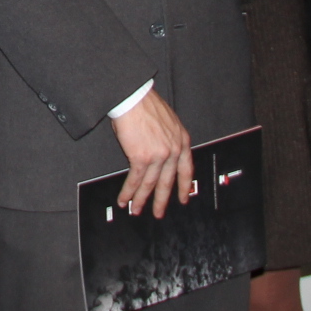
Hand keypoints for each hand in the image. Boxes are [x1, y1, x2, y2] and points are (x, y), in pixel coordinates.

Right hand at [110, 90, 194, 219]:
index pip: (186, 169)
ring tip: (137, 210)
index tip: (183, 198)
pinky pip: (135, 180)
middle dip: (162, 200)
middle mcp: (173, 150)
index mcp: (182, 140)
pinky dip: (129, 192)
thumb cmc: (146, 104)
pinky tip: (125, 200)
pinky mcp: (142, 158)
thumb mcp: (167, 121)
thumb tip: (159, 152)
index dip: (184, 186)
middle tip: (159, 213)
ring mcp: (159, 156)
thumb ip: (168, 139)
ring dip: (142, 200)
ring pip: (151, 184)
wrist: (133, 97)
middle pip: (168, 181)